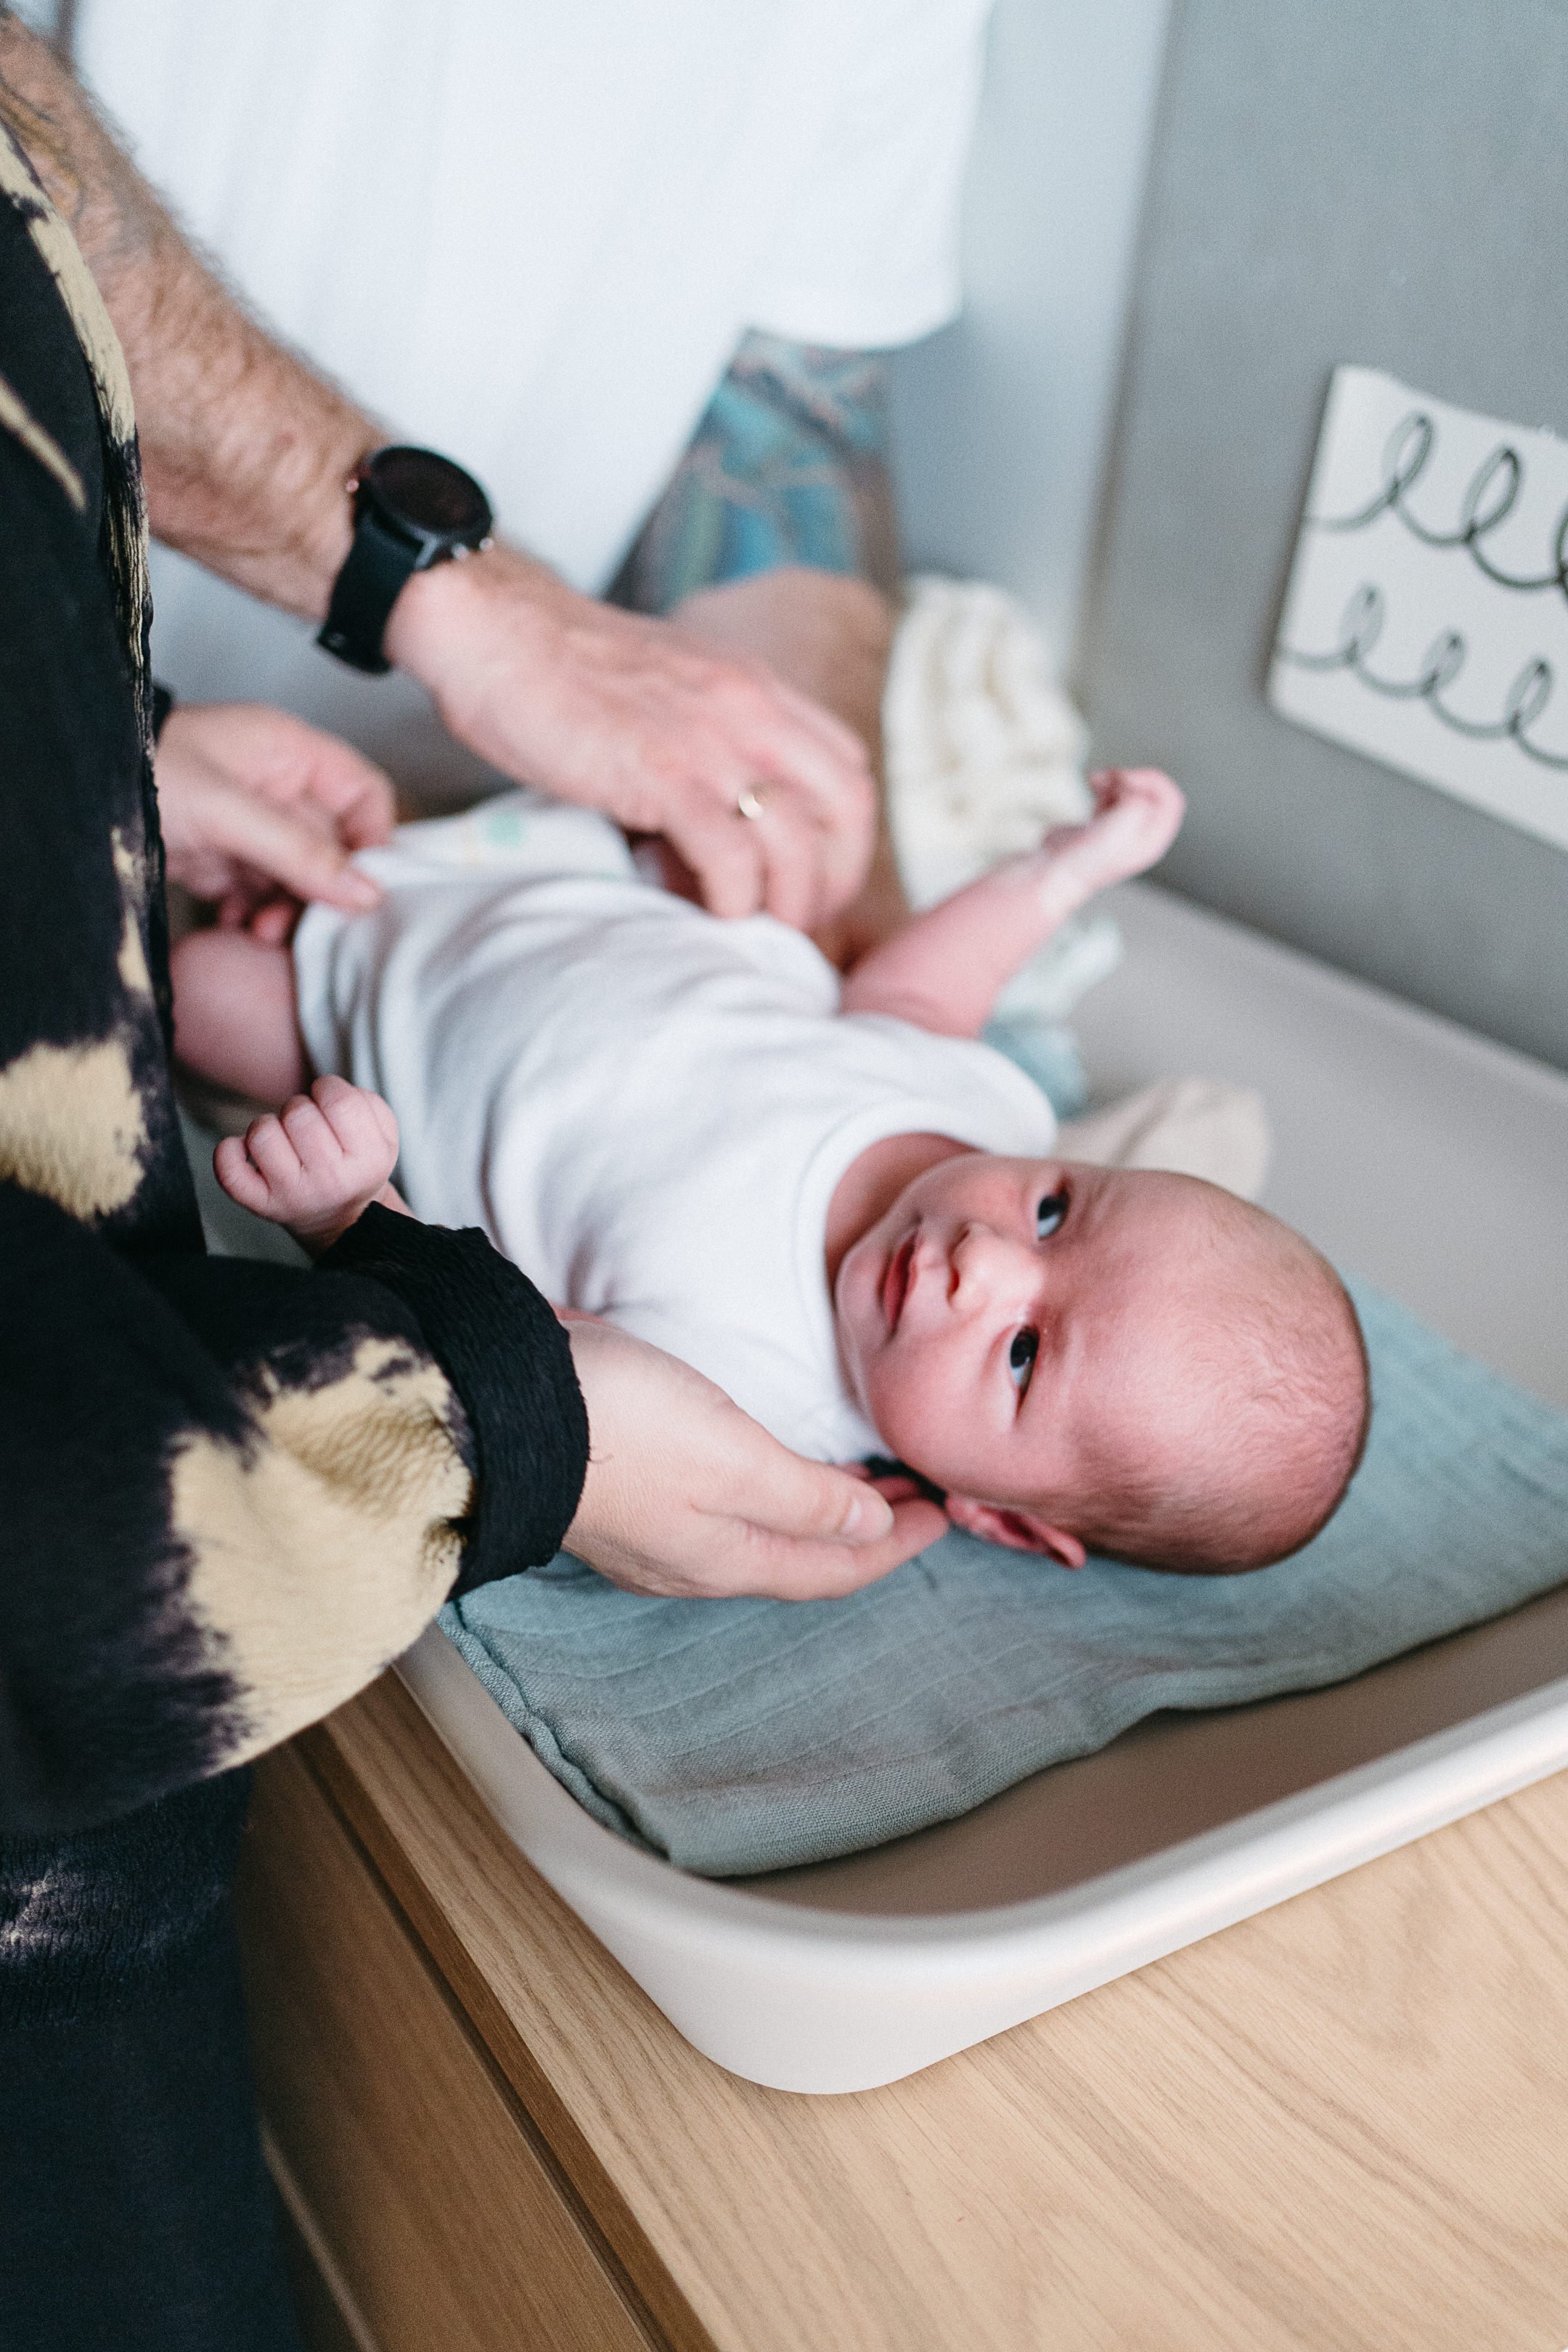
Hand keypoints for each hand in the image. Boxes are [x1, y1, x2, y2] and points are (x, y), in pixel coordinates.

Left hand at [157, 703, 395, 939]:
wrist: (70, 800)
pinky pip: (262, 894)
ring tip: (264, 931)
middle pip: (333, 847)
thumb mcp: (226, 812)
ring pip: (300, 878)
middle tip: (303, 924)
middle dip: (321, 890)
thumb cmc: (140, 772)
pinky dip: (257, 916)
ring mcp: (250, 825)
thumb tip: (366, 892)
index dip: (373, 841)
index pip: (363, 795)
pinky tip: (240, 925)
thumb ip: (298, 852)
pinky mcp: (224, 859)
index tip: (363, 889)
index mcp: (289, 753)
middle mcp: (276, 787)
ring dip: (289, 911)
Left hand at [214, 1075, 402, 1252]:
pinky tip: (244, 1149)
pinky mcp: (261, 1205)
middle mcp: (331, 1180)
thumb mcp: (383, 1136)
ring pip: (262, 1133)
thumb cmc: (356, 1165)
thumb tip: (323, 1090)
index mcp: (368, 1160)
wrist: (343, 1220)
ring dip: (268, 1125)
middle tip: (307, 1127)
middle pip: (298, 1114)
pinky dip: (229, 1151)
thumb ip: (365, 1102)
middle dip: (299, 1108)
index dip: (328, 1089)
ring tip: (283, 1139)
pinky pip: (230, 1170)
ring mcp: (292, 1195)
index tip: (327, 1101)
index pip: (339, 1102)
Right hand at [386, 548, 876, 931]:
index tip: (815, 879)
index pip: (847, 766)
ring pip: (798, 842)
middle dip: (835, 879)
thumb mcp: (668, 691)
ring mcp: (712, 740)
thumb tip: (713, 823)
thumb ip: (708, 742)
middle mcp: (751, 709)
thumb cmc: (563, 671)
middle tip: (797, 919)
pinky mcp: (664, 773)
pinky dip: (731, 898)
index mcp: (756, 689)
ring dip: (787, 901)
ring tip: (753, 927)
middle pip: (846, 808)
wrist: (495, 631)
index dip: (846, 837)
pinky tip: (707, 910)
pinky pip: (731, 856)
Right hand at [563, 1318, 947, 1598]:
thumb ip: (804, 1499)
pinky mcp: (625, 1488)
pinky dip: (770, 1492)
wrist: (498, 1405)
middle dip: (864, 1532)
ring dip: (818, 1512)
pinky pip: (723, 1508)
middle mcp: (691, 1559)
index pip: (833, 1568)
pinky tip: (767, 1466)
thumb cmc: (622, 1427)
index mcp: (726, 1559)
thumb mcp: (732, 1458)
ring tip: (859, 1483)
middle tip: (915, 1497)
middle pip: (801, 1558)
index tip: (943, 1512)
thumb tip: (870, 1527)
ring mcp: (653, 1529)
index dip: (893, 1545)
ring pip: (760, 1535)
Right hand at [1039, 767, 1185, 901]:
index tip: (1127, 780)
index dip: (1153, 782)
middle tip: (1112, 777)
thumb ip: (1136, 803)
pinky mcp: (1102, 823)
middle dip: (1132, 778)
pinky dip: (1105, 784)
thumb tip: (1133, 788)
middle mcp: (1140, 835)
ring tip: (1097, 780)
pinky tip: (1092, 784)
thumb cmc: (1085, 858)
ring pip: (1132, 791)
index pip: (1171, 800)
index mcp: (1152, 840)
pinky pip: (1114, 795)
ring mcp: (1121, 829)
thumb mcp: (1119, 828)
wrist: (1054, 870)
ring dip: (1115, 778)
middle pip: (1153, 792)